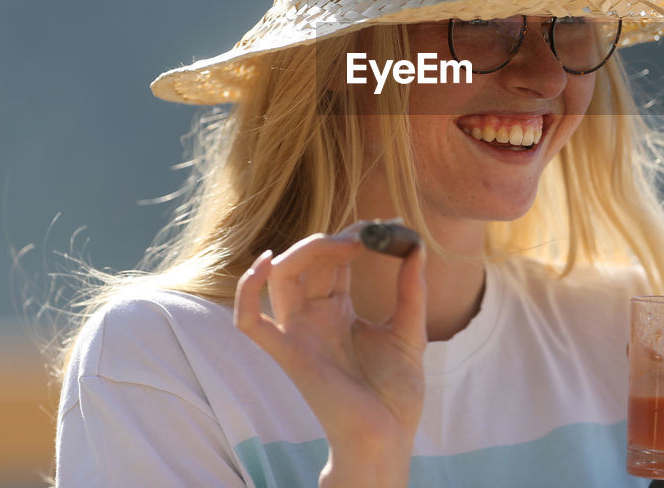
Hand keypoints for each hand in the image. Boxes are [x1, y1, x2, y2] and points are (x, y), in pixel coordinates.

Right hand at [233, 229, 427, 483]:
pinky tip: (265, 263)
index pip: (334, 260)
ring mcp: (298, 334)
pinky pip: (251, 322)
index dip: (356, 237)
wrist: (388, 437)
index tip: (391, 225)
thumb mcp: (410, 332)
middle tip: (368, 234)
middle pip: (307, 261)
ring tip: (343, 244)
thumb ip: (410, 291)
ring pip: (281, 277)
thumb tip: (417, 247)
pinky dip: (247, 291)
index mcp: (338, 311)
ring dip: (305, 250)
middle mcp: (314, 318)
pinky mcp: (289, 354)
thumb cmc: (395, 395)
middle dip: (334, 240)